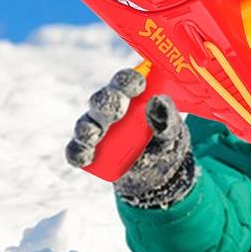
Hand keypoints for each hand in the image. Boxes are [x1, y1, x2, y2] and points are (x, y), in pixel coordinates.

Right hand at [67, 69, 193, 207]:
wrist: (160, 170)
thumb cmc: (165, 140)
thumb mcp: (172, 130)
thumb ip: (167, 116)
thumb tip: (156, 100)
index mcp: (132, 96)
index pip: (125, 81)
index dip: (128, 81)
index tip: (139, 87)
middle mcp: (111, 109)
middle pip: (102, 99)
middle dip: (107, 104)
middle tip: (118, 113)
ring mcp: (98, 129)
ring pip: (86, 123)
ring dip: (88, 129)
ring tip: (95, 136)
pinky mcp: (90, 150)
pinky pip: (77, 150)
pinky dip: (78, 153)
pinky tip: (86, 158)